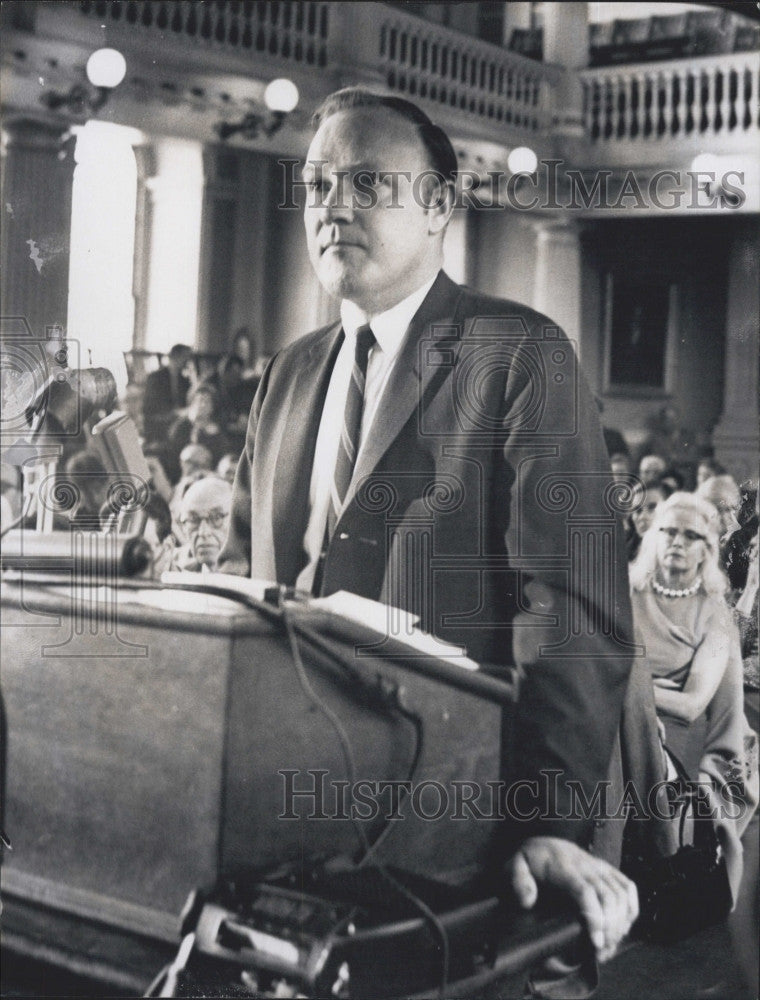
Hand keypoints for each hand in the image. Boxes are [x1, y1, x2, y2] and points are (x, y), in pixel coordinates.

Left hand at [507, 836, 637, 961]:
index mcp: (564, 868)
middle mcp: (587, 866)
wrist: (545, 844)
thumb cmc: (532, 860)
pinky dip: (631, 908)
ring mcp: (600, 868)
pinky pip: (628, 887)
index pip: (585, 891)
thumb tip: (527, 901)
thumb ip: (519, 882)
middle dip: (610, 927)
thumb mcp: (516, 866)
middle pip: (609, 897)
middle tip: (600, 950)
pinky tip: (623, 926)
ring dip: (621, 923)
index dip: (594, 917)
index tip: (596, 941)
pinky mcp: (609, 871)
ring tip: (609, 945)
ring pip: (621, 895)